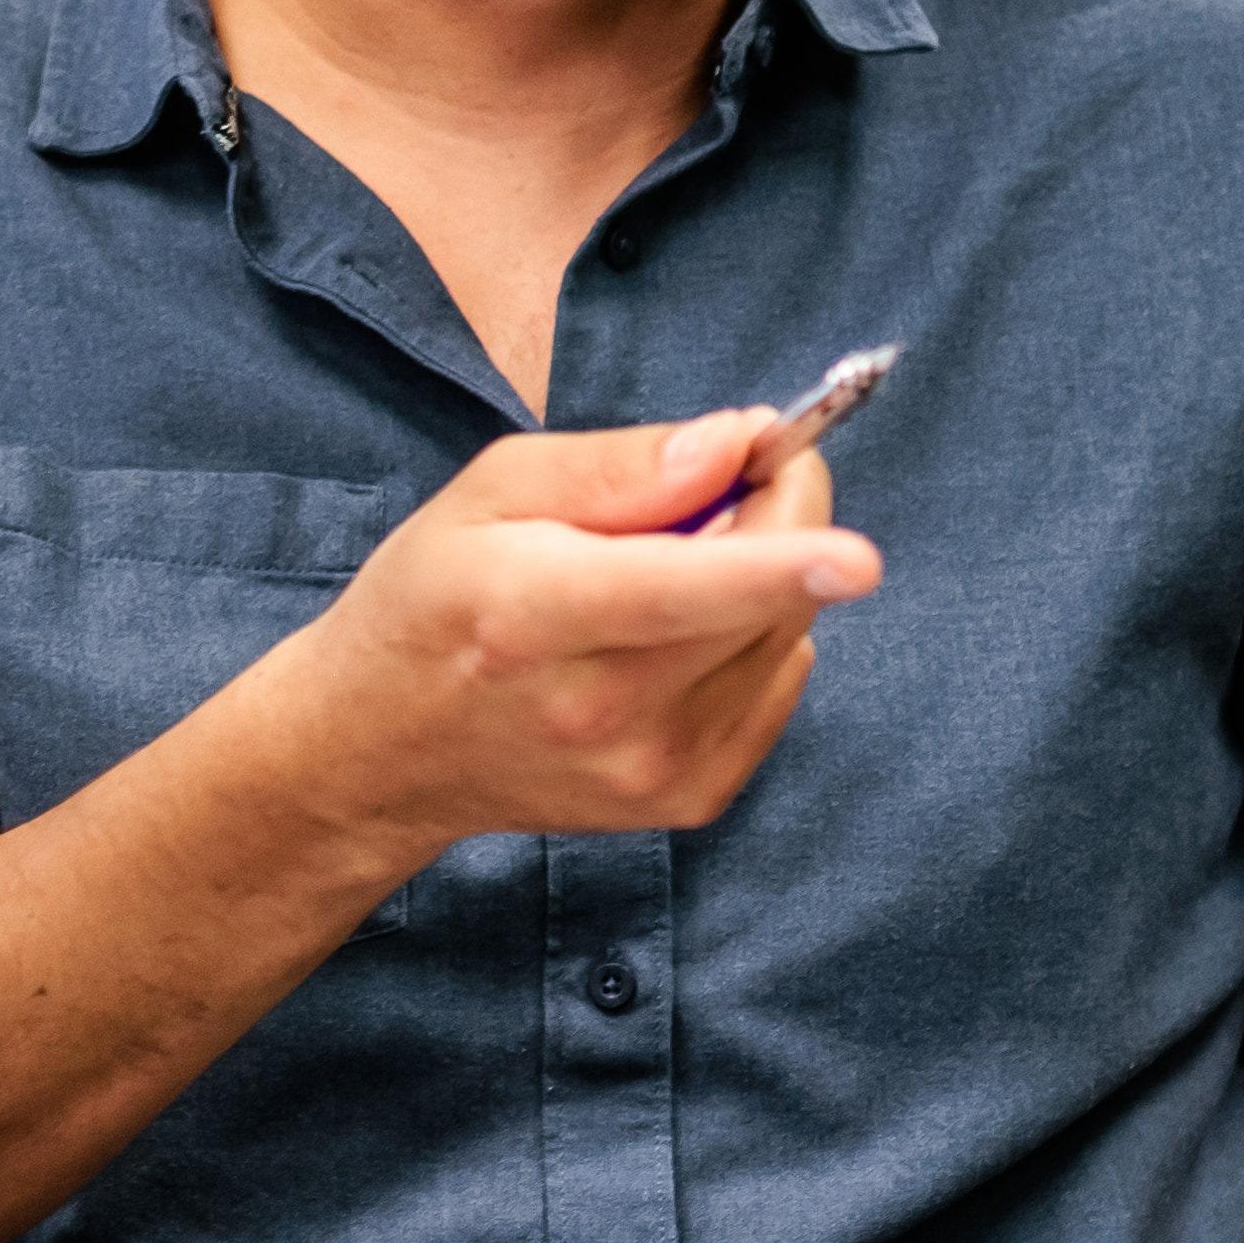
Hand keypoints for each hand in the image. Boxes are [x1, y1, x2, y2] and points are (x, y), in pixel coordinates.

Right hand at [224, 412, 875, 867]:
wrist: (385, 751)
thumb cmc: (434, 600)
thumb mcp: (491, 491)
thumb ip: (620, 465)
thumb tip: (738, 443)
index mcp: (535, 616)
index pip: (675, 592)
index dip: (776, 567)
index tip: (857, 557)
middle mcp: (600, 709)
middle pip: (761, 601)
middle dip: (775, 512)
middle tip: (711, 484)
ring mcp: (650, 770)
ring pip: (785, 637)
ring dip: (760, 580)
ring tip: (664, 575)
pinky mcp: (686, 798)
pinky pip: (778, 683)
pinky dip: (753, 640)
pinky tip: (677, 637)